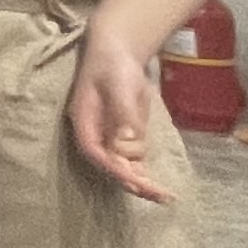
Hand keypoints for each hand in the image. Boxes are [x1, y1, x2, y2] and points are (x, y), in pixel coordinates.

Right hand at [67, 31, 173, 203]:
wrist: (118, 51)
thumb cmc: (114, 65)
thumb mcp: (119, 84)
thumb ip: (123, 114)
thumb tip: (128, 145)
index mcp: (84, 121)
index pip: (95, 152)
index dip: (114, 169)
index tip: (137, 181)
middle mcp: (93, 134)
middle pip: (108, 165)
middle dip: (132, 182)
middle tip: (159, 196)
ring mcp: (107, 136)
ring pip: (120, 166)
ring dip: (140, 182)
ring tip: (164, 197)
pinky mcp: (121, 136)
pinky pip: (130, 160)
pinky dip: (143, 173)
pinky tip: (158, 185)